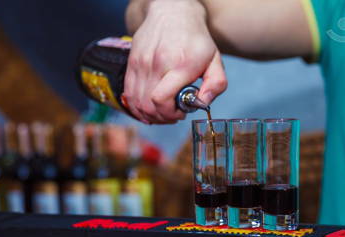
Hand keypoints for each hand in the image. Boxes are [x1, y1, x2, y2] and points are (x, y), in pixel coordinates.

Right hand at [124, 0, 226, 123]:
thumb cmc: (194, 38)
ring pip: (137, 103)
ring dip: (149, 114)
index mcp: (180, 64)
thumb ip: (216, 84)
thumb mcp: (215, 59)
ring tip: (162, 111)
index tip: (181, 112)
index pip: (162, 99)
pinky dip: (137, 106)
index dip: (170, 114)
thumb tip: (202, 103)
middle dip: (162, 117)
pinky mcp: (131, 63)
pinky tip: (148, 107)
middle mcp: (156, 64)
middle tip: (173, 114)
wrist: (172, 12)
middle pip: (148, 105)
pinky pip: (128, 94)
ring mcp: (141, 64)